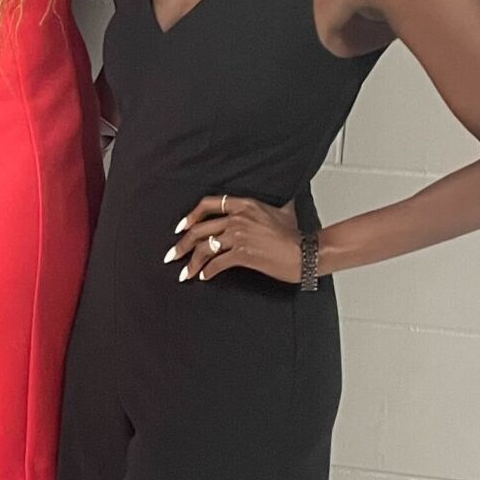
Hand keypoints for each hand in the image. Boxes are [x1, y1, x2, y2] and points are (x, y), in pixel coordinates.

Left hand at [167, 194, 303, 285]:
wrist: (307, 253)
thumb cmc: (296, 235)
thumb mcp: (283, 211)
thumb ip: (271, 206)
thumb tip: (281, 202)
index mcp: (244, 204)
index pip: (208, 204)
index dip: (190, 216)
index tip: (180, 227)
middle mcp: (238, 218)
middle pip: (199, 229)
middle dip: (181, 245)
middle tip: (172, 255)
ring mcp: (239, 236)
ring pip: (204, 248)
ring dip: (191, 262)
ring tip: (184, 273)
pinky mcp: (242, 254)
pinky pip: (217, 264)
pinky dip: (207, 272)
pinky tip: (204, 277)